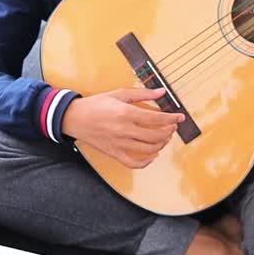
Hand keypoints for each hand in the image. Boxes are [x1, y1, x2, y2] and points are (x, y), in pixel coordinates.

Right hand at [60, 87, 182, 168]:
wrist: (74, 118)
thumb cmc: (95, 105)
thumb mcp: (118, 94)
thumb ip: (142, 94)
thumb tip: (161, 91)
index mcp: (126, 113)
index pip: (157, 119)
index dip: (172, 119)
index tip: (179, 117)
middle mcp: (124, 130)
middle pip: (155, 135)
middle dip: (168, 131)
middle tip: (172, 127)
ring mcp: (119, 143)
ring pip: (148, 149)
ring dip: (161, 144)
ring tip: (164, 138)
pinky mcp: (114, 152)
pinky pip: (133, 163)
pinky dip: (145, 162)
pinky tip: (151, 156)